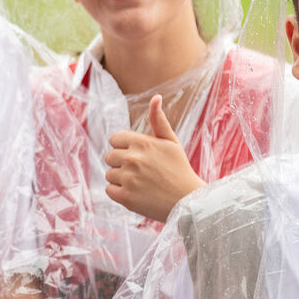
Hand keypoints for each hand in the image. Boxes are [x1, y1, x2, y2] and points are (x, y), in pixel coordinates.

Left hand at [104, 95, 205, 222]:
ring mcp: (128, 178)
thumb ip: (159, 121)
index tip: (137, 155)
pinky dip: (119, 193)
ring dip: (121, 179)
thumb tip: (156, 97)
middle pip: (110, 156)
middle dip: (121, 163)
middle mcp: (133, 159)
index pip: (115, 139)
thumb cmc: (180, 169)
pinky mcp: (125, 197)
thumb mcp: (171, 142)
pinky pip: (109, 190)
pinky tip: (136, 193)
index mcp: (142, 143)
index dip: (124, 147)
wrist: (188, 201)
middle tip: (141, 171)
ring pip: (109, 174)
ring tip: (141, 183)